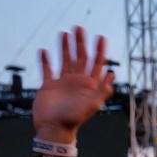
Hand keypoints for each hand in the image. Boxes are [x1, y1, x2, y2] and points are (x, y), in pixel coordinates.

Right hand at [33, 27, 114, 143]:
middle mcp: (77, 82)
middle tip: (79, 27)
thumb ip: (102, 90)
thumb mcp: (92, 105)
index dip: (100, 50)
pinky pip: (47, 70)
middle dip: (81, 43)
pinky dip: (45, 60)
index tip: (101, 36)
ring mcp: (63, 83)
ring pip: (65, 60)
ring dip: (65, 47)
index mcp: (89, 85)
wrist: (54, 129)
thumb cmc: (74, 118)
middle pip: (81, 58)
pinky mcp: (48, 86)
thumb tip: (112, 74)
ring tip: (64, 33)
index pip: (96, 63)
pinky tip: (44, 50)